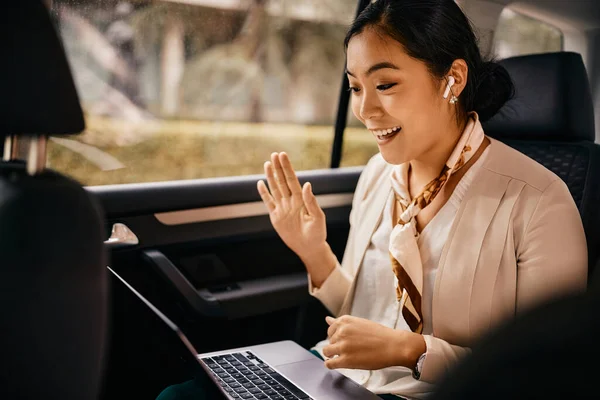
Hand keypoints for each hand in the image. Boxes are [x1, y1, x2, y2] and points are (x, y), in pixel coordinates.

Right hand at [257, 153, 334, 283]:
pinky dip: (264, 193)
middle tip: (274, 154)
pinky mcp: (275, 216)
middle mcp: (291, 201)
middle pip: (282, 181)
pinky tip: (260, 183)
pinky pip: (268, 202)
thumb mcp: (317, 217)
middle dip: (278, 168)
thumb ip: (311, 201)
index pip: (292, 179)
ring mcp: (282, 208)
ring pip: (275, 188)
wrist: (309, 248)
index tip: (282, 155)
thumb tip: (307, 184)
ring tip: (267, 163)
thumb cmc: (317, 233)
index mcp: (301, 199)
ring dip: (271, 176)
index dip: (287, 167)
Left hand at [322, 316, 425, 370]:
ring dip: (332, 355)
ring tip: (343, 356)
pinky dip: (330, 364)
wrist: (393, 345)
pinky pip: (330, 363)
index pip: (330, 329)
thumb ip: (341, 323)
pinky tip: (336, 364)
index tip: (344, 341)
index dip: (336, 336)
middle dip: (337, 345)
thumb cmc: (380, 335)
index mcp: (345, 321)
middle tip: (350, 349)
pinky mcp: (345, 360)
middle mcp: (341, 332)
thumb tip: (327, 319)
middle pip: (330, 341)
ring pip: (326, 351)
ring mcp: (342, 346)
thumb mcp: (359, 323)